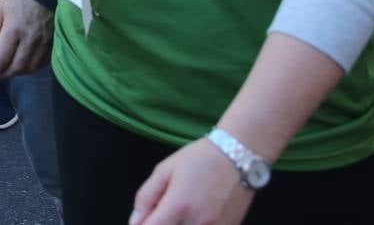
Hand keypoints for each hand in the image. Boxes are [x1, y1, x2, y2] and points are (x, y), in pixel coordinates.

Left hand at [0, 0, 52, 77]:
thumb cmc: (18, 0)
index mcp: (14, 29)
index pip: (3, 57)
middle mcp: (30, 39)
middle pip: (17, 66)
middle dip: (6, 73)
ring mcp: (43, 42)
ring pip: (31, 67)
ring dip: (19, 72)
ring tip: (11, 70)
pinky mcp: (53, 43)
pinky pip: (43, 63)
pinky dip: (33, 67)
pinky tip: (25, 64)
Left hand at [130, 137, 253, 224]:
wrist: (239, 157)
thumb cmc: (199, 160)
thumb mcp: (165, 170)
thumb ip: (146, 197)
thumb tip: (134, 222)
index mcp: (178, 205)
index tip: (144, 220)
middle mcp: (198, 222)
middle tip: (162, 214)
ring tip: (178, 212)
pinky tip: (194, 216)